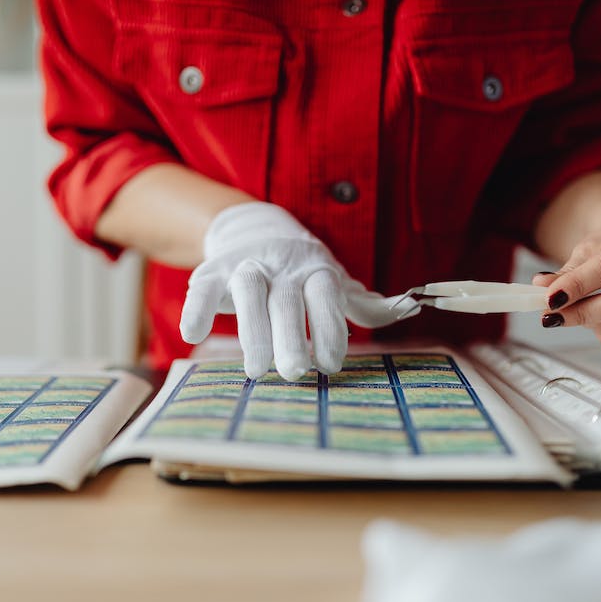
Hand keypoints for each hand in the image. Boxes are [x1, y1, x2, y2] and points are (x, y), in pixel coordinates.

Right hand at [180, 202, 418, 379]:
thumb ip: (363, 302)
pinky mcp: (214, 271)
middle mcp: (283, 266)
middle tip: (294, 373)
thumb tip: (406, 309)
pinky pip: (204, 287)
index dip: (329, 330)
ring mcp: (246, 266)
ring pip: (249, 292)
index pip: (325, 296)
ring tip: (256, 371)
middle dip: (291, 337)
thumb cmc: (302, 271)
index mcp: (317, 270)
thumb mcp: (334, 282)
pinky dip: (197, 309)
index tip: (330, 366)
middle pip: (287, 300)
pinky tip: (194, 335)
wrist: (254, 229)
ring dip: (252, 331)